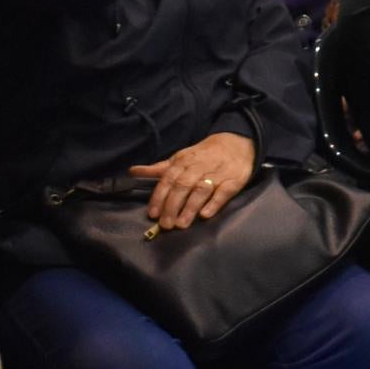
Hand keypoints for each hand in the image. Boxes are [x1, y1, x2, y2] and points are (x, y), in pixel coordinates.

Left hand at [131, 131, 254, 231]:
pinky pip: (224, 192)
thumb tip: (132, 171)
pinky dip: (214, 203)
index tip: (153, 214)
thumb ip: (158, 169)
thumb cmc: (204, 155)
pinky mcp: (234, 180)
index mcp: (183, 162)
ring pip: (201, 189)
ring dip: (190, 207)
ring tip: (181, 224)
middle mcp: (198, 167)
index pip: (168, 179)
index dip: (159, 196)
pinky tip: (205, 215)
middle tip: (166, 225)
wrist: (237, 143)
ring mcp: (217, 174)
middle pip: (183, 186)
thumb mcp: (180, 158)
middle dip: (172, 205)